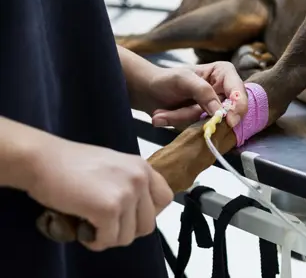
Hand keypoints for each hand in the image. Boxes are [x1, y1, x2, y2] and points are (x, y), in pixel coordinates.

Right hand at [26, 138, 172, 251]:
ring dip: (109, 238)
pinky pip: (108, 239)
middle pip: (148, 224)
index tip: (127, 216)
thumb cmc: (71, 163)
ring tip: (91, 227)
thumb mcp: (114, 166)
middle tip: (104, 225)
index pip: (165, 199)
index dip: (146, 213)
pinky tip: (83, 231)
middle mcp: (140, 179)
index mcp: (143, 167)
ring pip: (128, 236)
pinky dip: (95, 241)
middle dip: (125, 230)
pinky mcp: (108, 209)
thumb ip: (129, 183)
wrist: (44, 160)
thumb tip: (133, 212)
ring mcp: (126, 194)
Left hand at [138, 62, 247, 129]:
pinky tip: (163, 116)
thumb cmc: (166, 79)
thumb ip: (203, 91)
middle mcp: (224, 91)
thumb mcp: (183, 79)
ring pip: (208, 122)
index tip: (230, 121)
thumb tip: (219, 111)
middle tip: (177, 114)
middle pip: (226, 111)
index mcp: (224, 73)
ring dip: (181, 118)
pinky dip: (178, 123)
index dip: (239, 107)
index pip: (239, 91)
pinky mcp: (204, 121)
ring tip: (160, 113)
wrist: (149, 91)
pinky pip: (197, 128)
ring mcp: (215, 108)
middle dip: (195, 113)